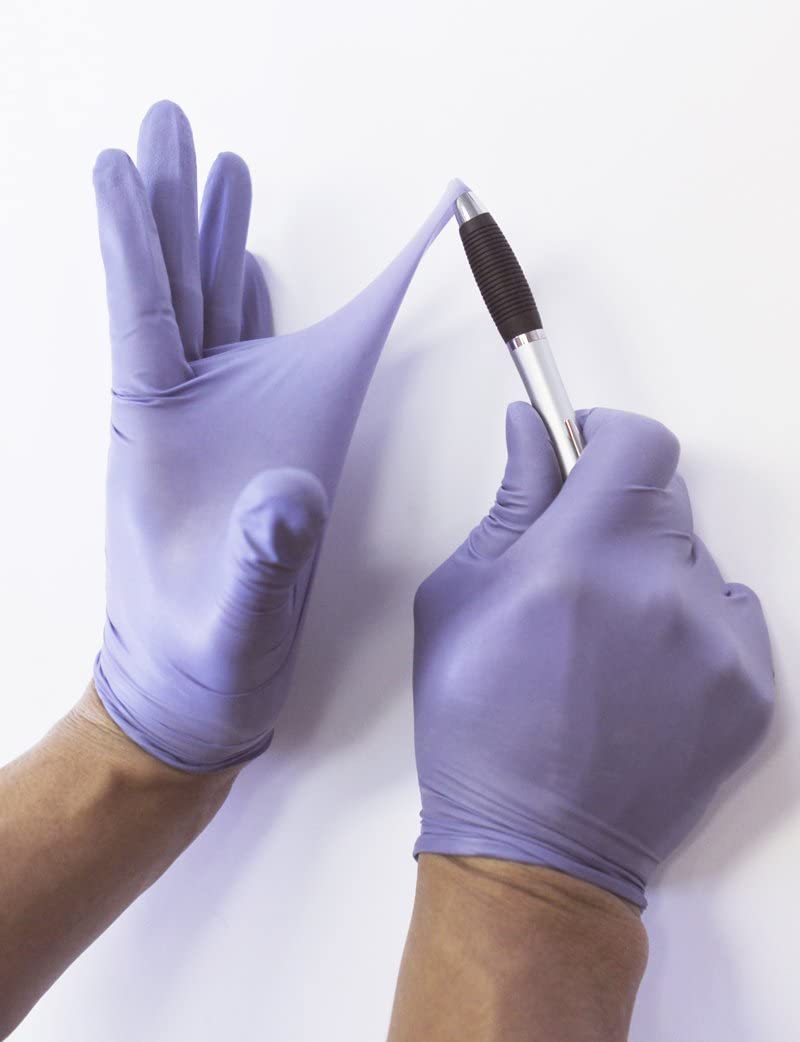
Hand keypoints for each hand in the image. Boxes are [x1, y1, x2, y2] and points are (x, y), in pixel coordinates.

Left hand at [92, 100, 461, 770]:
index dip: (132, 236)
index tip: (124, 160)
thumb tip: (289, 499)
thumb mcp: (231, 622)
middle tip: (171, 125)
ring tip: (220, 168)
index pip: (141, 318)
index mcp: (158, 437)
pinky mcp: (246, 446)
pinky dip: (248, 299)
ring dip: (214, 235)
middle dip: (173, 201)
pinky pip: (248, 354)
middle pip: (175, 286)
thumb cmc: (200, 662)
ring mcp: (215, 426)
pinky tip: (248, 264)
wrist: (194, 697)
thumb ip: (260, 563)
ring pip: (212, 308)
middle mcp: (183, 416)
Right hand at [412, 404, 773, 905]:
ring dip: (655, 575)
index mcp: (582, 556)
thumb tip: (532, 428)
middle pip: (667, 500)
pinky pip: (731, 619)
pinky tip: (645, 678)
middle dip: (618, 512)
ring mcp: (721, 645)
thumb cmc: (474, 722)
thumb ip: (511, 501)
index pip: (639, 443)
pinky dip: (691, 628)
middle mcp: (665, 590)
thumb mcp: (459, 597)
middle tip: (574, 565)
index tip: (584, 447)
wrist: (535, 847)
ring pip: (698, 563)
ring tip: (606, 641)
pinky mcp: (753, 692)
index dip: (608, 432)